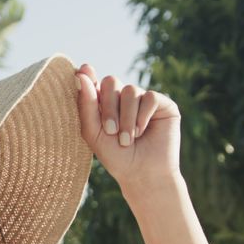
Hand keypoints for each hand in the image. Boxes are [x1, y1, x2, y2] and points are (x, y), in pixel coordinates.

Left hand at [74, 63, 183, 196]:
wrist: (142, 173)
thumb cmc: (115, 156)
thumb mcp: (93, 132)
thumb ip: (86, 104)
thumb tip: (81, 74)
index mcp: (104, 104)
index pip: (95, 83)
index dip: (89, 76)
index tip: (83, 70)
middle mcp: (123, 98)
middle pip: (111, 82)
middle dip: (108, 107)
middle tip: (110, 131)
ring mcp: (143, 100)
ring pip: (130, 90)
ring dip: (125, 117)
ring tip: (127, 139)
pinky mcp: (163, 103)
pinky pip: (149, 96)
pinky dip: (142, 116)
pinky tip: (142, 132)